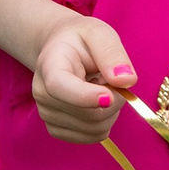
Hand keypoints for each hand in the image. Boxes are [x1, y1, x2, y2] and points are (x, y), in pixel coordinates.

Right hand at [30, 12, 137, 143]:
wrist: (61, 50)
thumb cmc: (81, 40)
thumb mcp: (98, 33)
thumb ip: (112, 53)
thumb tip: (126, 81)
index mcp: (49, 65)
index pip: (59, 87)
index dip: (85, 96)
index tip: (109, 96)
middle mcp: (42, 93)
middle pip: (88, 114)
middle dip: (114, 100)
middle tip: (112, 79)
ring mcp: (47, 114)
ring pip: (95, 128)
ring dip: (111, 111)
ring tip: (100, 87)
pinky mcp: (57, 130)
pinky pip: (93, 136)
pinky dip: (105, 122)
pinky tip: (96, 103)